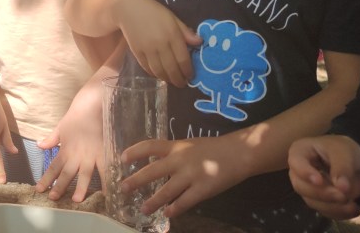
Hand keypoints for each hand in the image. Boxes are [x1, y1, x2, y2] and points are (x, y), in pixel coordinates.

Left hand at [35, 83, 105, 201]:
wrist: (91, 105)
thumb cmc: (76, 116)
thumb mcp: (61, 127)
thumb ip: (51, 139)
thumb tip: (39, 145)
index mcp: (65, 149)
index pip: (54, 167)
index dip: (46, 179)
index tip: (39, 189)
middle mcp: (76, 155)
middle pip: (67, 173)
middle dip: (60, 187)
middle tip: (53, 199)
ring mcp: (90, 155)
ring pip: (84, 175)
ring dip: (80, 188)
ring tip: (77, 201)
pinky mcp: (103, 153)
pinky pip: (105, 170)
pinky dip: (107, 181)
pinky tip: (108, 194)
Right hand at [115, 0, 200, 86]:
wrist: (128, 9)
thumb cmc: (154, 11)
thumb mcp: (173, 18)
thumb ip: (185, 31)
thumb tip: (200, 42)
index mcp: (172, 35)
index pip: (183, 59)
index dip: (188, 71)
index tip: (191, 76)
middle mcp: (161, 44)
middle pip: (172, 68)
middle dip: (178, 79)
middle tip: (182, 83)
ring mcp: (147, 50)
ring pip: (159, 71)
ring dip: (167, 79)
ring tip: (172, 82)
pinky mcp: (137, 53)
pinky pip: (147, 68)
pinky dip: (154, 74)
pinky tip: (159, 75)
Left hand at [122, 136, 247, 218]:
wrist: (238, 152)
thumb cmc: (213, 148)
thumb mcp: (189, 145)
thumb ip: (174, 154)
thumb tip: (156, 165)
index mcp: (176, 146)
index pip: (150, 146)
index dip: (135, 152)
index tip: (122, 159)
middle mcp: (180, 160)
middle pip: (153, 170)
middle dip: (136, 180)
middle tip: (123, 188)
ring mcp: (191, 175)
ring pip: (166, 191)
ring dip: (153, 201)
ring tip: (143, 209)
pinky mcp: (203, 189)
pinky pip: (185, 202)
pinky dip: (175, 209)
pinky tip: (167, 214)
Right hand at [288, 135, 359, 219]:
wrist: (355, 163)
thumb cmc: (343, 149)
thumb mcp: (345, 152)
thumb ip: (343, 168)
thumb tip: (341, 188)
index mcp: (299, 152)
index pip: (296, 163)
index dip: (305, 172)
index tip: (320, 181)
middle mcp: (298, 172)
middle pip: (301, 186)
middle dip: (322, 193)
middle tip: (343, 196)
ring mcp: (307, 188)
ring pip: (312, 202)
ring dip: (332, 206)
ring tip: (353, 205)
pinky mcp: (317, 201)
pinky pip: (324, 211)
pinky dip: (338, 213)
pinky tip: (353, 209)